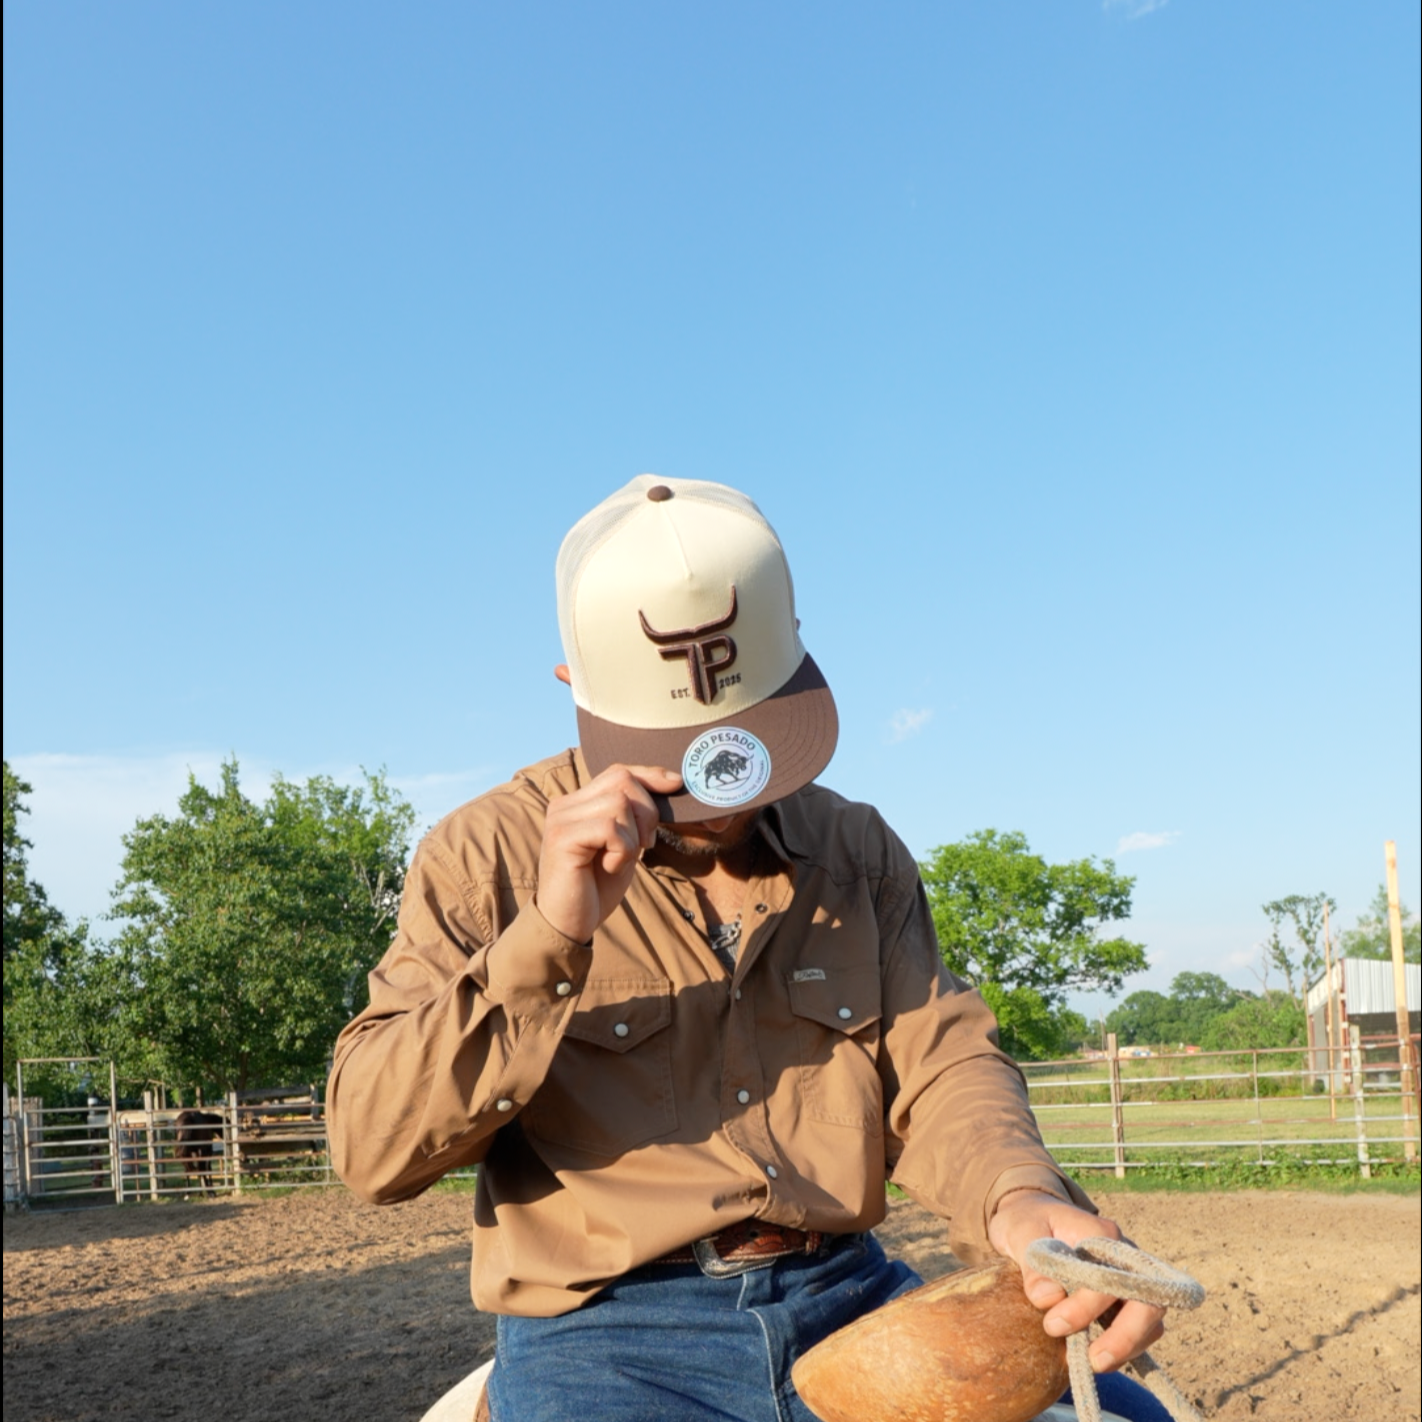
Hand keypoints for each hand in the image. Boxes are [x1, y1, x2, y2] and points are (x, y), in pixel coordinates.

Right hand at [535, 764, 681, 943]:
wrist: (568, 924)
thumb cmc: (596, 887)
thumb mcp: (624, 845)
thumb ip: (636, 818)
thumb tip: (670, 785)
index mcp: (578, 803)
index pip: (619, 772)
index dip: (650, 775)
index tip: (676, 784)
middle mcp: (565, 804)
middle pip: (623, 781)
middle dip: (646, 813)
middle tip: (643, 846)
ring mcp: (560, 819)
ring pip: (619, 803)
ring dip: (632, 836)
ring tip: (619, 860)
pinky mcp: (562, 837)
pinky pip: (610, 827)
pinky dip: (622, 850)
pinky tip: (609, 867)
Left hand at [987, 1190, 1165, 1372]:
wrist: (1031, 1216)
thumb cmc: (1027, 1220)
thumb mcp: (1020, 1232)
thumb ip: (1033, 1264)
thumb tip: (1048, 1299)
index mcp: (1102, 1234)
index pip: (1112, 1275)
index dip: (1088, 1306)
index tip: (1053, 1323)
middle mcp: (1124, 1257)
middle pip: (1147, 1301)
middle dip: (1125, 1337)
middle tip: (1093, 1360)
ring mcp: (1127, 1278)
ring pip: (1149, 1319)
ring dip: (1127, 1347)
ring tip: (1091, 1363)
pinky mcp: (1120, 1299)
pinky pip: (1137, 1328)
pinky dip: (1123, 1349)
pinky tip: (1097, 1361)